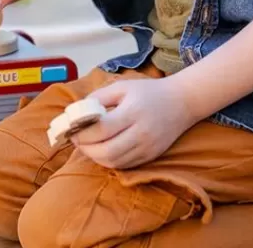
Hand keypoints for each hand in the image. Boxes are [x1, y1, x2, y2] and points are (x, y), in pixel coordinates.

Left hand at [72, 76, 197, 169]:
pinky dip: (109, 161)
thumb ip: (99, 98)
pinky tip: (101, 151)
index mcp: (132, 112)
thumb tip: (76, 111)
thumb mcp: (122, 86)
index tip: (71, 129)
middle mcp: (141, 133)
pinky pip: (125, 165)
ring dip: (95, 157)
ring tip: (86, 145)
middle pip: (107, 151)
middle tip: (75, 139)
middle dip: (86, 148)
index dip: (82, 133)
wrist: (181, 102)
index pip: (101, 130)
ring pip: (115, 162)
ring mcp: (148, 148)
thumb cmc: (148, 91)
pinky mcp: (151, 157)